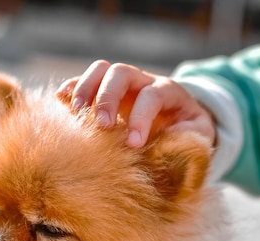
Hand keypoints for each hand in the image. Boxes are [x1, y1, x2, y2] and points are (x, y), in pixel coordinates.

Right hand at [57, 60, 215, 147]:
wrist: (182, 124)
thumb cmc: (189, 135)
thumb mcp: (197, 138)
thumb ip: (188, 141)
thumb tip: (168, 150)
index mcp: (169, 91)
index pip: (152, 95)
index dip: (141, 118)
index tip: (133, 144)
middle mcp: (143, 81)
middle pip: (121, 73)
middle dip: (108, 98)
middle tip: (101, 126)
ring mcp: (122, 84)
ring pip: (101, 70)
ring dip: (86, 90)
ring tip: (76, 115)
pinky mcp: (105, 92)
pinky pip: (84, 81)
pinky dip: (71, 89)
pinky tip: (61, 104)